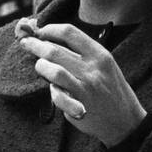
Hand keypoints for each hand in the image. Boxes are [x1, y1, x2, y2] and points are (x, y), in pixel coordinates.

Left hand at [19, 23, 146, 146]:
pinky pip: (56, 94)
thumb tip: (51, 39)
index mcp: (100, 54)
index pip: (69, 32)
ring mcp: (85, 87)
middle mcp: (93, 68)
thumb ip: (82, 53)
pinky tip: (54, 90)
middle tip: (26, 44)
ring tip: (40, 67)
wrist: (126, 121)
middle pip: (54, 49)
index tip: (39, 31)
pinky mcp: (78, 106)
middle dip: (35, 45)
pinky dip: (51, 91)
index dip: (49, 29)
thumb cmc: (111, 90)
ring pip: (53, 70)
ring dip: (41, 67)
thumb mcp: (105, 65)